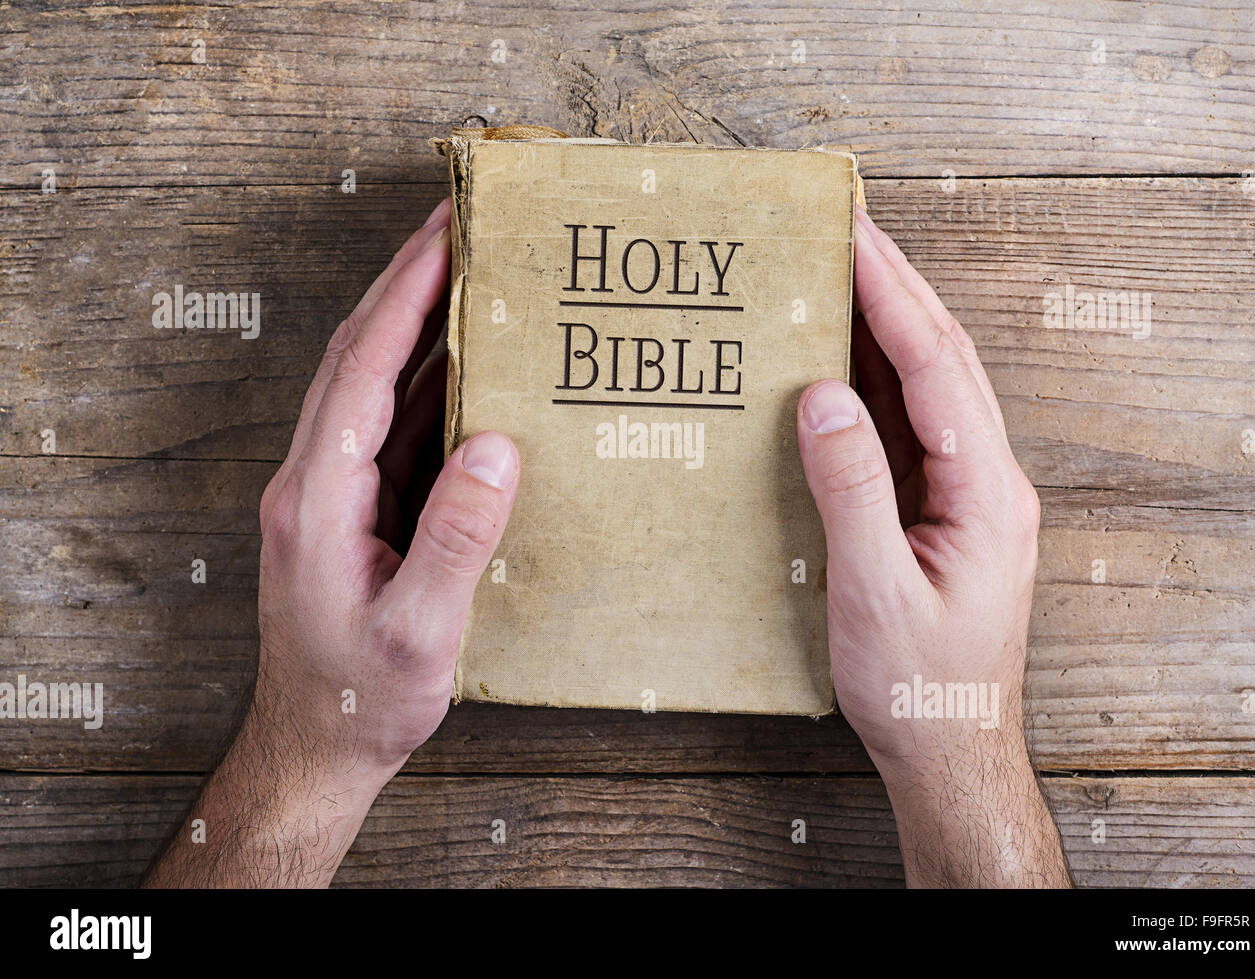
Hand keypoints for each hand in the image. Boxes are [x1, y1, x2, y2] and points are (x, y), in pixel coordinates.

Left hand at [146, 199, 519, 886]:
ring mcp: (329, 493)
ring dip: (416, 325)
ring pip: (372, 385)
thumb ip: (457, 539)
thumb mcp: (420, 632)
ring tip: (471, 276)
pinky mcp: (353, 510)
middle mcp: (313, 482)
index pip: (362, 371)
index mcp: (318, 500)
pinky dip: (429, 383)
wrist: (316, 747)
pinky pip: (391, 428)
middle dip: (406, 283)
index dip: (404, 296)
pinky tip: (471, 367)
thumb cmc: (363, 700)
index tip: (444, 234)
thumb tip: (495, 446)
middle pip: (357, 356)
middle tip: (460, 224)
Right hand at [796, 207, 1069, 886]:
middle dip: (896, 284)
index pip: (937, 368)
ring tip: (841, 267)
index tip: (853, 234)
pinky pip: (912, 425)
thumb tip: (823, 395)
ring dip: (889, 322)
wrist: (950, 747)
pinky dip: (878, 378)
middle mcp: (989, 480)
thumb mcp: (875, 592)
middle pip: (944, 358)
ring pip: (932, 384)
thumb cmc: (918, 687)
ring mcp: (970, 493)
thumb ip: (852, 488)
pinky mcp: (944, 509)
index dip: (892, 295)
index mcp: (986, 493)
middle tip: (847, 223)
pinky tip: (841, 356)